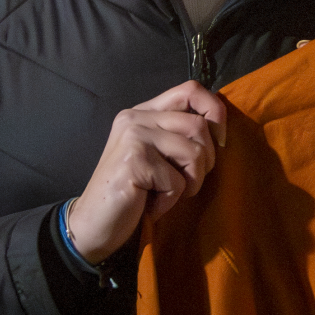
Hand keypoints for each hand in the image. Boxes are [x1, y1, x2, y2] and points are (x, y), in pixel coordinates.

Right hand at [69, 81, 227, 261]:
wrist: (93, 225)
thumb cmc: (134, 194)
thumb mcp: (159, 156)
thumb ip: (180, 136)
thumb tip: (221, 129)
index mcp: (144, 112)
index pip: (191, 90)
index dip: (215, 113)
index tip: (219, 143)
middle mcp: (136, 117)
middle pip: (198, 125)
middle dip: (205, 162)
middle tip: (184, 183)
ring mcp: (133, 136)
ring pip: (195, 153)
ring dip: (189, 184)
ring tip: (165, 194)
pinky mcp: (134, 161)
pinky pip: (178, 181)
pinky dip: (169, 201)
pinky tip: (149, 205)